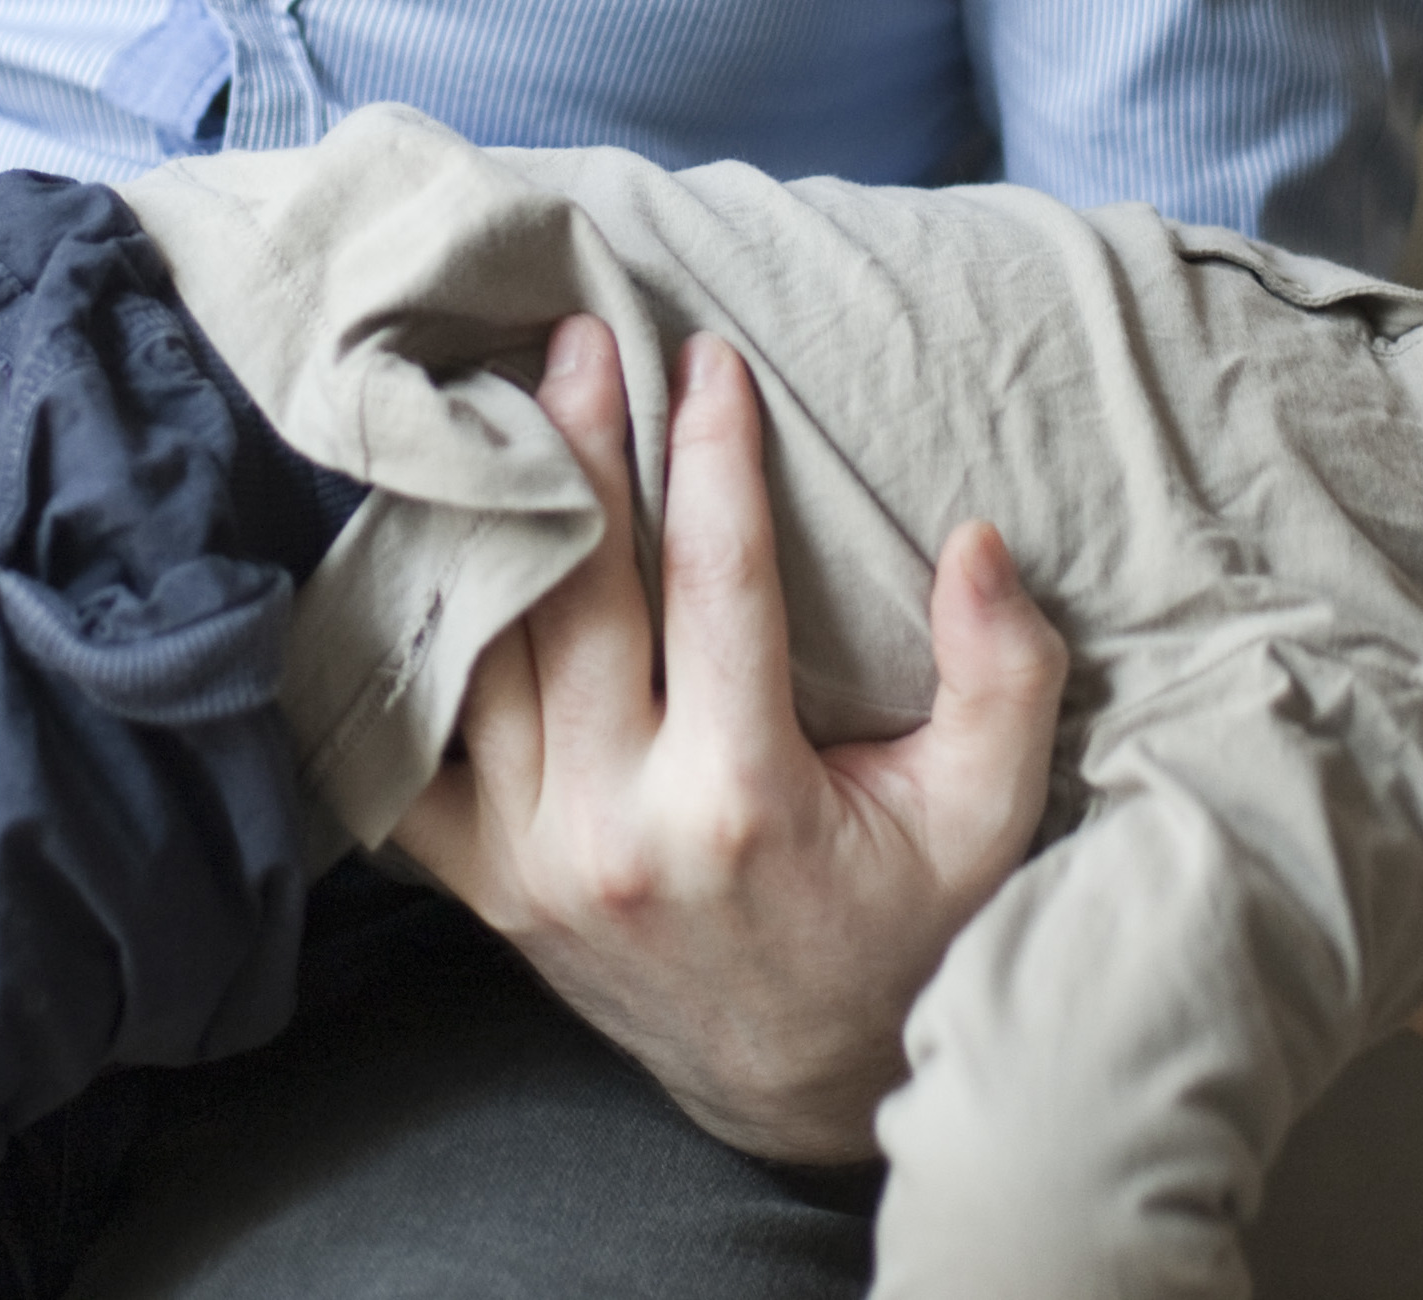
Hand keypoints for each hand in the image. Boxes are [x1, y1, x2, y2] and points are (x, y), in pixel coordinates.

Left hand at [389, 315, 1067, 1164]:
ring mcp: (535, 861)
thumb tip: (975, 539)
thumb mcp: (989, 817)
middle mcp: (619, 827)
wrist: (797, 1084)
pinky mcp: (487, 885)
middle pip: (575, 592)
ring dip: (492, 522)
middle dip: (578, 446)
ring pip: (486, 653)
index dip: (711, 456)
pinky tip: (428, 554)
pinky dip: (418, 653)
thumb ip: (1004, 678)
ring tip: (498, 410)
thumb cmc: (900, 928)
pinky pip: (418, 751)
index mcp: (741, 799)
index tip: (710, 358)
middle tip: (577, 339)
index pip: (714, 582)